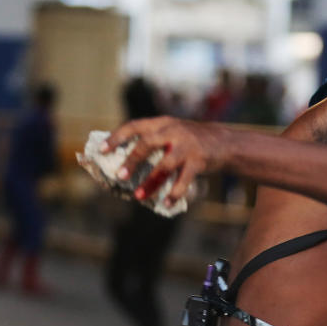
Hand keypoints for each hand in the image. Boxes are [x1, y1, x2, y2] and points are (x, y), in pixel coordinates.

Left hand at [101, 116, 227, 204]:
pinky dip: (174, 193)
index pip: (134, 126)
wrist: (224, 142)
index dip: (117, 137)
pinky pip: (184, 180)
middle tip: (120, 176)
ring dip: (150, 182)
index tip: (102, 150)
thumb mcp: (172, 132)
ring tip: (139, 196)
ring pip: (164, 165)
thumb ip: (153, 140)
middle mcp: (173, 131)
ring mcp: (187, 146)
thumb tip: (123, 158)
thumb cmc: (190, 141)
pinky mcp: (198, 161)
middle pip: (147, 143)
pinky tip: (166, 202)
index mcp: (162, 123)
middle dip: (132, 160)